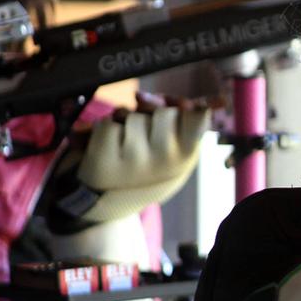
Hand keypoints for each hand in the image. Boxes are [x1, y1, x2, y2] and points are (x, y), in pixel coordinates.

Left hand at [48, 93, 214, 230]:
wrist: (107, 203)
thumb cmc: (147, 168)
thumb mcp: (173, 150)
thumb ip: (177, 119)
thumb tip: (151, 96)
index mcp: (186, 156)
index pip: (197, 115)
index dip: (182, 109)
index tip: (176, 116)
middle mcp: (165, 160)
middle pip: (162, 111)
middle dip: (150, 115)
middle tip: (146, 138)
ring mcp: (135, 160)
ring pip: (130, 114)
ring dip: (123, 122)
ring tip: (124, 145)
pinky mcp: (105, 159)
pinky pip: (106, 124)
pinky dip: (102, 130)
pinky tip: (107, 149)